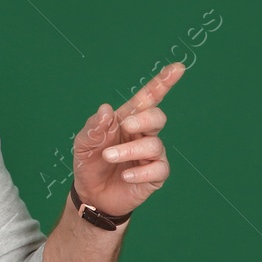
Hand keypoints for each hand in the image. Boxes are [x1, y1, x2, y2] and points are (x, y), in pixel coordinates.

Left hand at [72, 62, 186, 217]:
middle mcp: (143, 134)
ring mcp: (150, 154)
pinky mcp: (154, 175)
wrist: (91, 194)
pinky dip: (141, 171)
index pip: (148, 98)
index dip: (162, 82)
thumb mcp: (84, 143)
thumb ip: (94, 127)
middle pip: (157, 117)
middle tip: (126, 125)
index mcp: (127, 120)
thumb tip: (106, 109)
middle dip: (144, 119)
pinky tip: (126, 174)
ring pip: (154, 144)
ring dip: (130, 149)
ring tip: (108, 156)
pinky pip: (159, 169)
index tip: (177, 68)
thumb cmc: (90, 162)